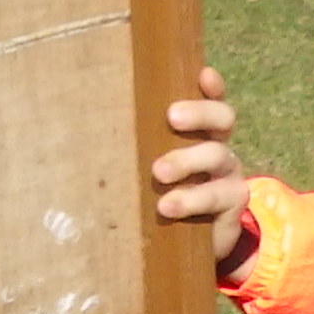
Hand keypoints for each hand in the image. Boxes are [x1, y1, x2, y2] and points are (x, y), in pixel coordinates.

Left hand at [151, 65, 255, 278]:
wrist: (194, 239)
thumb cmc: (163, 189)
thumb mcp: (151, 160)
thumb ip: (137, 141)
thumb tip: (82, 118)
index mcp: (201, 130)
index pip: (212, 99)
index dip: (211, 86)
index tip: (203, 75)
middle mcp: (219, 146)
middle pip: (223, 118)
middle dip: (199, 113)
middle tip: (172, 117)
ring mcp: (229, 175)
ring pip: (217, 156)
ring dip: (186, 160)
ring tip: (158, 172)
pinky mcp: (232, 204)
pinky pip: (218, 197)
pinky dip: (191, 200)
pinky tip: (167, 206)